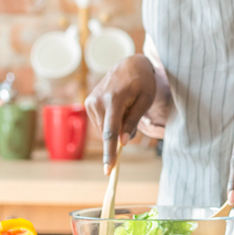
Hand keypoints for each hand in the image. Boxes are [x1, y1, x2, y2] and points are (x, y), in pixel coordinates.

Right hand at [84, 55, 157, 173]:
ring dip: (115, 128)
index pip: (110, 132)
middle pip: (107, 133)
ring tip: (126, 109)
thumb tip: (123, 142)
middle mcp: (98, 100)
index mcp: (115, 99)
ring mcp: (91, 101)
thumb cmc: (142, 83)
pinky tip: (118, 108)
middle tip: (132, 123)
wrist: (129, 65)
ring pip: (103, 129)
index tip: (108, 170)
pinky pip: (100, 123)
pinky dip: (110, 122)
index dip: (110, 152)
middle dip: (119, 137)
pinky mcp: (88, 102)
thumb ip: (133, 121)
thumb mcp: (145, 101)